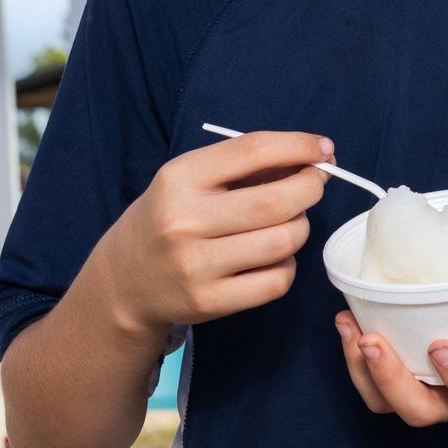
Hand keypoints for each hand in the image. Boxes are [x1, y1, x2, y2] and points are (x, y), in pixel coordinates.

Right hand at [102, 131, 332, 338]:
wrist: (125, 280)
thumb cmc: (170, 218)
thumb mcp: (190, 180)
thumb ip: (244, 166)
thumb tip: (313, 155)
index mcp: (179, 178)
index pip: (253, 150)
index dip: (298, 146)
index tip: (323, 148)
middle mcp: (184, 220)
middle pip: (277, 201)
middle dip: (310, 189)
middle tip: (313, 185)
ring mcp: (196, 265)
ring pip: (283, 242)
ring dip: (300, 228)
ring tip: (287, 224)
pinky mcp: (210, 301)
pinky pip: (277, 281)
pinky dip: (286, 266)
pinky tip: (273, 258)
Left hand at [335, 254, 447, 425]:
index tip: (441, 346)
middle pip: (421, 411)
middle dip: (390, 381)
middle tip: (371, 339)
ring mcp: (435, 389)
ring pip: (390, 403)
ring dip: (362, 371)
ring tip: (349, 325)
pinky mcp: (414, 373)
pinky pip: (378, 382)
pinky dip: (356, 358)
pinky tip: (349, 318)